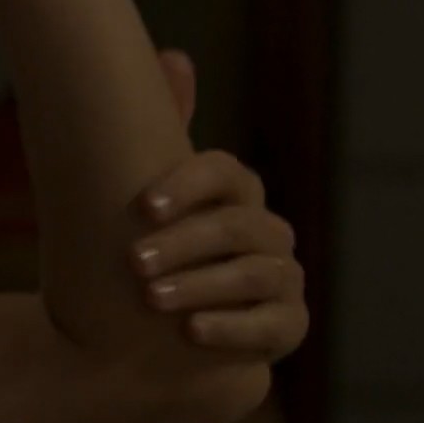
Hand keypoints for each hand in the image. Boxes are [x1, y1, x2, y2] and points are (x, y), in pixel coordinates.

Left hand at [129, 149, 308, 363]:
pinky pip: (274, 322)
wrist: (162, 341)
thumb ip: (132, 173)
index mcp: (233, 197)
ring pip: (256, 272)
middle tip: (133, 263)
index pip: (223, 172)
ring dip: (201, 283)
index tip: (142, 207)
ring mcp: (283, 277)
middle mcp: (266, 231)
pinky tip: (191, 330)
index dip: (187, 184)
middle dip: (183, 242)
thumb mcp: (132, 226)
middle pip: (236, 225)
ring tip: (151, 298)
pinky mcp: (291, 323)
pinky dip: (232, 326)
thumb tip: (144, 81)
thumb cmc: (145, 268)